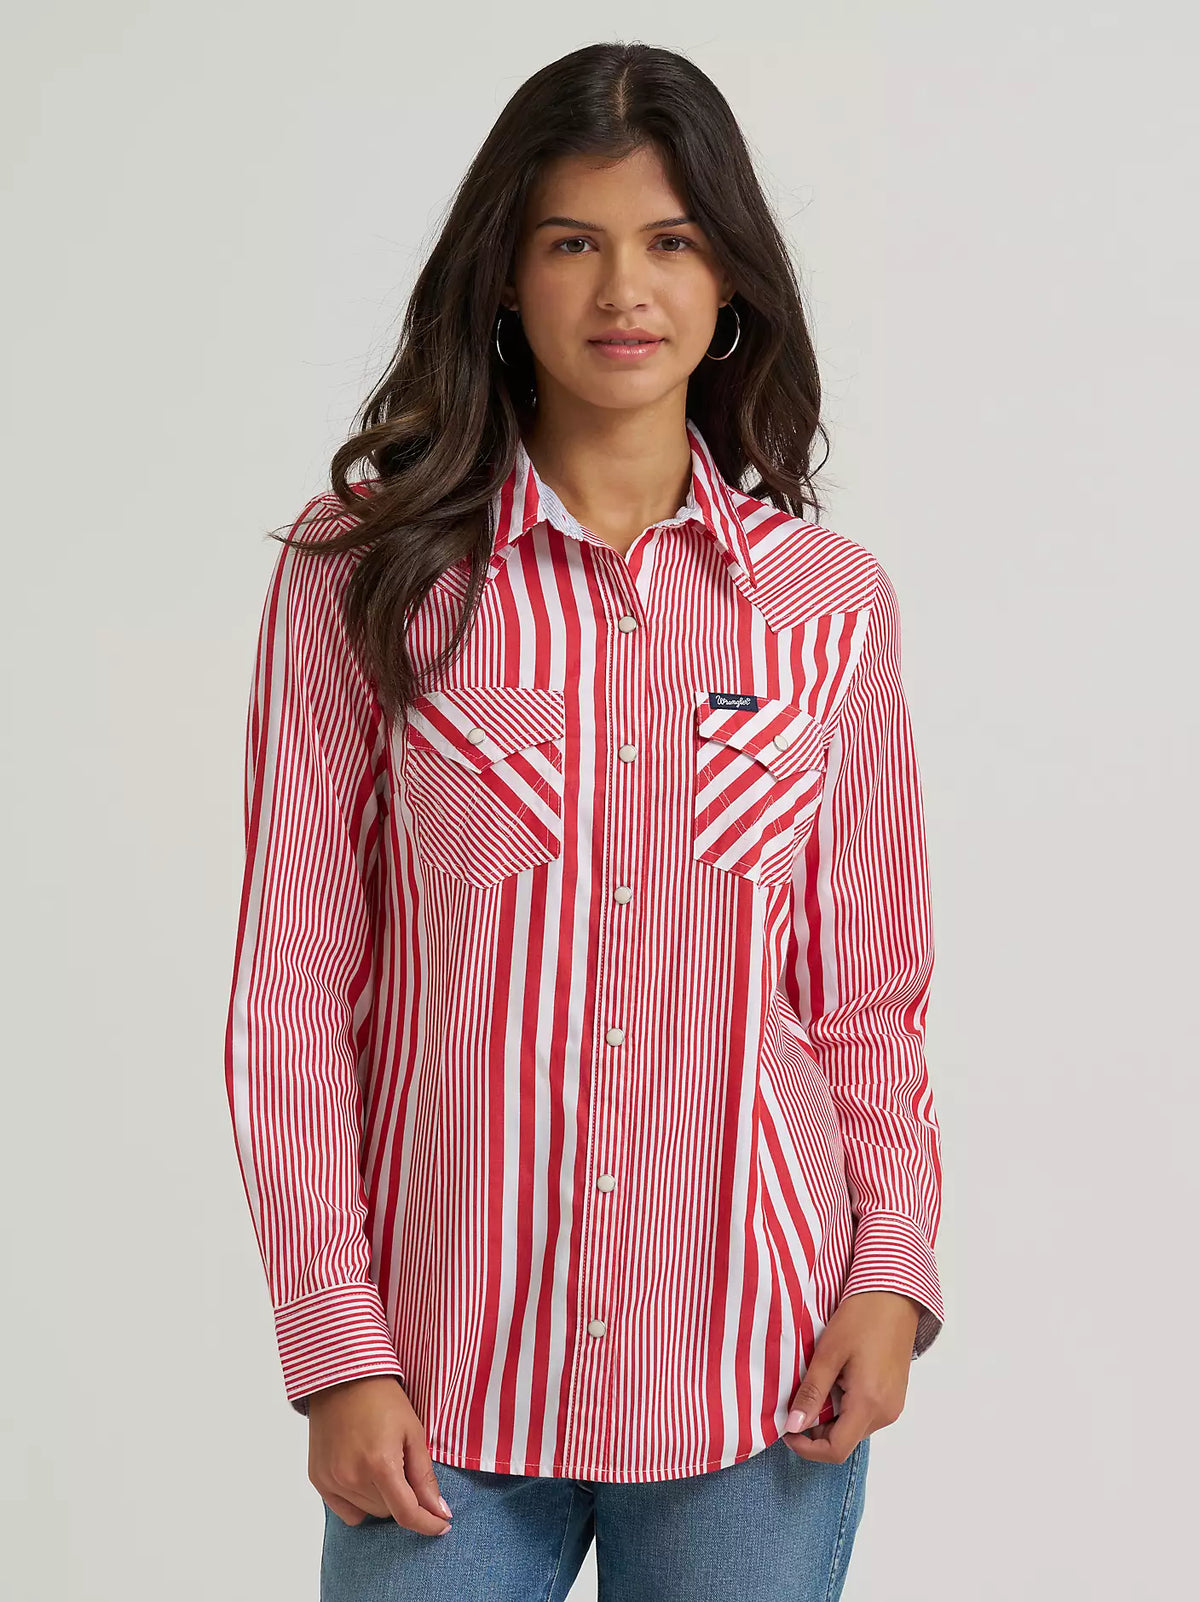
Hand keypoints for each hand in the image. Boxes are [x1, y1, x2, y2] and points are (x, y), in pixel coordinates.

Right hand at [308, 1376, 452, 1535]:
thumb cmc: (382, 1399)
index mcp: (380, 1465)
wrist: (342, 1378)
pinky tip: (362, 1475)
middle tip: (402, 1464)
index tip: (442, 1525)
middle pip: (388, 1512)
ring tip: (380, 1462)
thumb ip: (425, 1477)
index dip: (428, 1523)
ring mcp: (331, 1480)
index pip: (407, 1514)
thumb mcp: (413, 1432)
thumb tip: (439, 1512)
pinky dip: (358, 1501)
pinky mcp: (318, 1479)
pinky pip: (345, 1511)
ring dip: (381, 1498)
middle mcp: (352, 1478)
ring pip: (368, 1511)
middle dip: (403, 1496)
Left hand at [782, 1291, 921, 1463]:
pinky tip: (836, 1381)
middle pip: (845, 1440)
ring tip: (817, 1384)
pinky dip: (846, 1407)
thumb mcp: (829, 1354)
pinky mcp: (895, 1396)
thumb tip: (793, 1426)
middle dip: (816, 1430)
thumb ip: (811, 1393)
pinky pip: (866, 1414)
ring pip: (854, 1428)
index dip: (806, 1448)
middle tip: (797, 1401)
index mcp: (869, 1404)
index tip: (786, 1430)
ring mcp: (893, 1406)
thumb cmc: (861, 1319)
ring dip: (831, 1417)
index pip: (836, 1450)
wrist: (894, 1296)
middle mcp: (886, 1413)